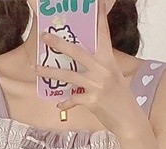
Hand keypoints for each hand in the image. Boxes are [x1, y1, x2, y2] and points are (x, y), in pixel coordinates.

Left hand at [34, 1, 147, 138]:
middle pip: (77, 52)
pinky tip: (59, 104)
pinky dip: (66, 102)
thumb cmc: (120, 98)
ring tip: (36, 68)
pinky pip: (73, 99)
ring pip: (68, 75)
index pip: (102, 34)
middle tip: (44, 36)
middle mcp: (103, 69)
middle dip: (59, 44)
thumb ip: (99, 66)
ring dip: (50, 71)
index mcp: (109, 60)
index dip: (98, 17)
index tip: (95, 2)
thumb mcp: (113, 76)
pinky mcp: (92, 101)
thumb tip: (81, 60)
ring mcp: (97, 85)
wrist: (129, 120)